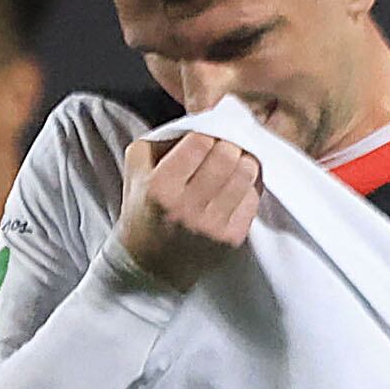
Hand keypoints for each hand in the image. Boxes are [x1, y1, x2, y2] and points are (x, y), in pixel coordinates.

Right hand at [116, 132, 261, 289]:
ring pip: (246, 174)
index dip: (207, 132)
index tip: (207, 136)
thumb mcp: (136, 170)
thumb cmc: (143, 211)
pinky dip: (249, 186)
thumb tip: (198, 122)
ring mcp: (212, 226)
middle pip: (227, 155)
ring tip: (235, 162)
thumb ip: (160, 140)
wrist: (150, 267)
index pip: (200, 142)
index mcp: (160, 187)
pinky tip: (238, 185)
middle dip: (229, 143)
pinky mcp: (231, 239)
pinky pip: (253, 198)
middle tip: (226, 145)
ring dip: (244, 161)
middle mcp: (187, 207)